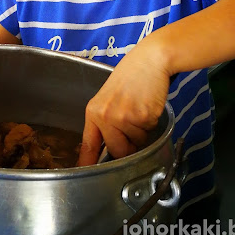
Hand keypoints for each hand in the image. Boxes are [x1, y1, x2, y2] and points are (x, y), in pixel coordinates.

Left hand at [77, 42, 170, 166]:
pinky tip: (147, 105)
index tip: (83, 174)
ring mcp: (124, 117)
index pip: (88, 144)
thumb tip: (110, 147)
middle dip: (129, 145)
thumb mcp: (108, 97)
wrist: (149, 60)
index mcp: (93, 111)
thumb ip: (105, 121)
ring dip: (141, 132)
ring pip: (136, 143)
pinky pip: (148, 132)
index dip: (87, 162)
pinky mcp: (142, 116)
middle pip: (118, 150)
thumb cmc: (131, 76)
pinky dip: (151, 123)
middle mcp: (106, 116)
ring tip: (139, 108)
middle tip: (133, 123)